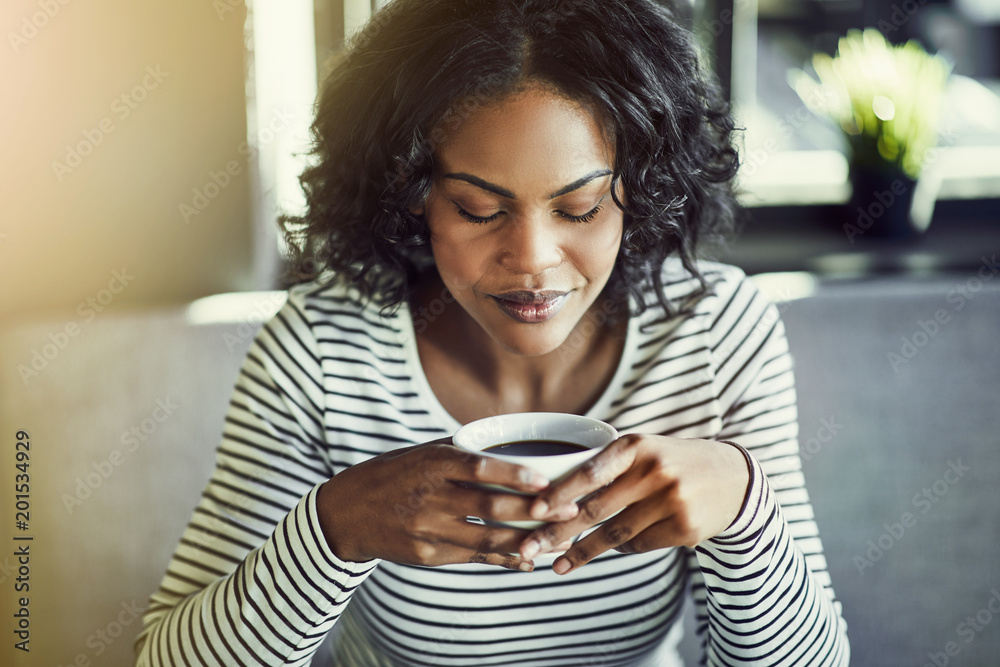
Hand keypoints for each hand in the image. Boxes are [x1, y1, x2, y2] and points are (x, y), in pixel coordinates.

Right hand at [316, 438, 571, 570]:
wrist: (345, 513)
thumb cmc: (392, 474)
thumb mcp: (420, 453)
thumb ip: (460, 451)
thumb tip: (509, 437)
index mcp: (431, 464)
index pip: (478, 467)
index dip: (513, 474)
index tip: (545, 479)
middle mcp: (430, 497)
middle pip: (489, 507)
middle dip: (533, 511)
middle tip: (568, 510)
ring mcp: (428, 529)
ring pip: (486, 538)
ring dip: (526, 540)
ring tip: (557, 538)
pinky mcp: (427, 555)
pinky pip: (472, 557)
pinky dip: (502, 558)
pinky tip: (526, 558)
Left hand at [518, 435, 750, 573]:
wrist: (733, 478)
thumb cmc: (671, 462)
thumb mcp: (643, 449)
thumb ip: (606, 466)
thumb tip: (551, 500)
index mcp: (636, 446)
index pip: (590, 472)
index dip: (560, 494)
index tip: (533, 512)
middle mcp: (654, 471)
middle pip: (596, 510)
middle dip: (557, 533)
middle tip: (528, 549)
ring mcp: (672, 501)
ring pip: (616, 534)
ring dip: (582, 552)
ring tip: (557, 568)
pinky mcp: (685, 528)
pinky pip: (639, 545)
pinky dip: (620, 549)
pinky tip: (608, 549)